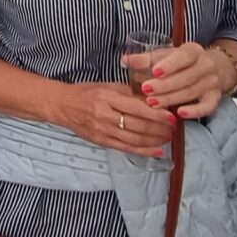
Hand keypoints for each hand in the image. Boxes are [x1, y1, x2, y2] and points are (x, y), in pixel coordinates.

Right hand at [45, 81, 174, 156]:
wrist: (63, 105)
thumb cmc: (86, 92)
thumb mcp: (107, 86)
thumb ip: (129, 93)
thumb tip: (153, 100)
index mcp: (107, 98)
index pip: (138, 108)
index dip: (157, 114)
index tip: (171, 116)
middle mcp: (105, 115)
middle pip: (139, 126)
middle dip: (160, 128)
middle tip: (173, 128)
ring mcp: (103, 131)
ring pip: (135, 139)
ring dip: (155, 140)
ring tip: (168, 137)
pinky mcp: (102, 142)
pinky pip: (127, 148)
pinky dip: (144, 151)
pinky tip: (157, 151)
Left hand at [128, 41, 230, 119]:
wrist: (214, 68)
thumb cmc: (183, 62)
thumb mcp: (168, 55)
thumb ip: (147, 58)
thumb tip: (125, 60)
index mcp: (194, 51)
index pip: (184, 56)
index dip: (170, 64)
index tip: (154, 71)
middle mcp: (206, 66)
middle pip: (186, 77)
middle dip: (164, 85)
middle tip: (146, 90)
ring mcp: (212, 83)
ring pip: (191, 92)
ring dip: (171, 98)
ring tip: (152, 102)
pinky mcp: (215, 98)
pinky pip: (206, 107)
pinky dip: (193, 111)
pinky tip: (179, 113)